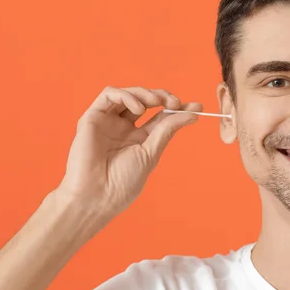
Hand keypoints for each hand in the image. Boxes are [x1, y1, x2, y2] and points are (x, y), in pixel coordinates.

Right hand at [54, 86, 200, 221]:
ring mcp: (108, 122)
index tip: (196, 107)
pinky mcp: (93, 117)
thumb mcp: (151, 153)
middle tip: (175, 103)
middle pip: (146, 101)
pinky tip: (138, 109)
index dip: (178, 108)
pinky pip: (108, 94)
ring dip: (145, 93)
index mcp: (139, 139)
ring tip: (157, 102)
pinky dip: (126, 95)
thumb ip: (167, 130)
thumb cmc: (122, 182)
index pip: (161, 116)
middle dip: (163, 96)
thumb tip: (192, 114)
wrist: (97, 196)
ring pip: (128, 93)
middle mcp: (124, 128)